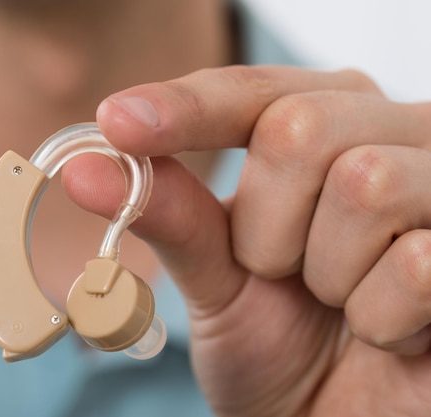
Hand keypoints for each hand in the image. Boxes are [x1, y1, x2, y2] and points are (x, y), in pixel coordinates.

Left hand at [62, 66, 430, 415]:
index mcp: (321, 129)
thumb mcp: (213, 278)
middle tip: (277, 273)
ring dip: (325, 272)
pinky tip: (389, 331)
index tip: (117, 123)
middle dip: (266, 225)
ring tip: (336, 303)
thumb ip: (170, 215)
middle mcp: (388, 138)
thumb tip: (85, 167)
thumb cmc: (275, 347)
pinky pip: (417, 262)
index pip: (249, 93)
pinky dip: (379, 317)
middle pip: (301, 126)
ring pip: (366, 182)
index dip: (184, 108)